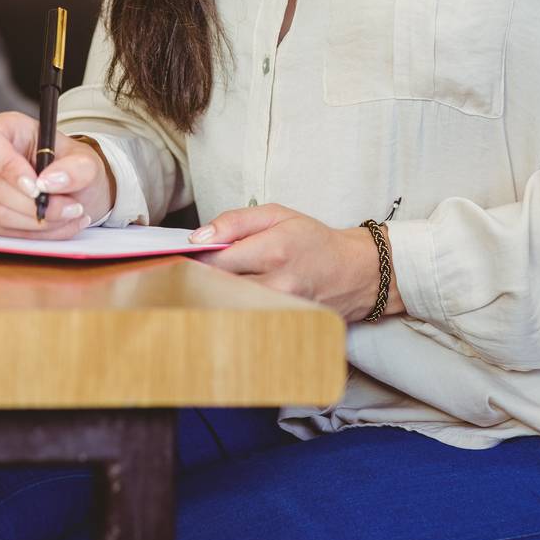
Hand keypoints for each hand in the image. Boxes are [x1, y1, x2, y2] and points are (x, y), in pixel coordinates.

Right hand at [0, 111, 113, 239]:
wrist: (72, 189)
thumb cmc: (71, 165)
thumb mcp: (85, 159)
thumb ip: (75, 167)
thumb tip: (50, 182)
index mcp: (4, 128)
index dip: (7, 166)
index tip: (36, 186)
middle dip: (34, 204)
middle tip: (71, 207)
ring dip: (38, 221)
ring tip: (69, 215)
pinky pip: (3, 231)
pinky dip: (36, 234)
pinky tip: (59, 225)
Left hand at [190, 203, 404, 322]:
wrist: (356, 271)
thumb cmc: (313, 239)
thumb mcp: (276, 214)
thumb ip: (234, 221)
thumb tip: (198, 237)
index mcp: (273, 249)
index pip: (216, 260)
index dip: (193, 259)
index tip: (183, 256)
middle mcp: (278, 283)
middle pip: (219, 288)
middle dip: (199, 280)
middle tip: (187, 273)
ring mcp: (283, 310)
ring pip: (231, 308)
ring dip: (213, 299)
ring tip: (206, 288)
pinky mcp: (287, 326)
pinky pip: (248, 321)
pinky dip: (233, 313)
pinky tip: (228, 305)